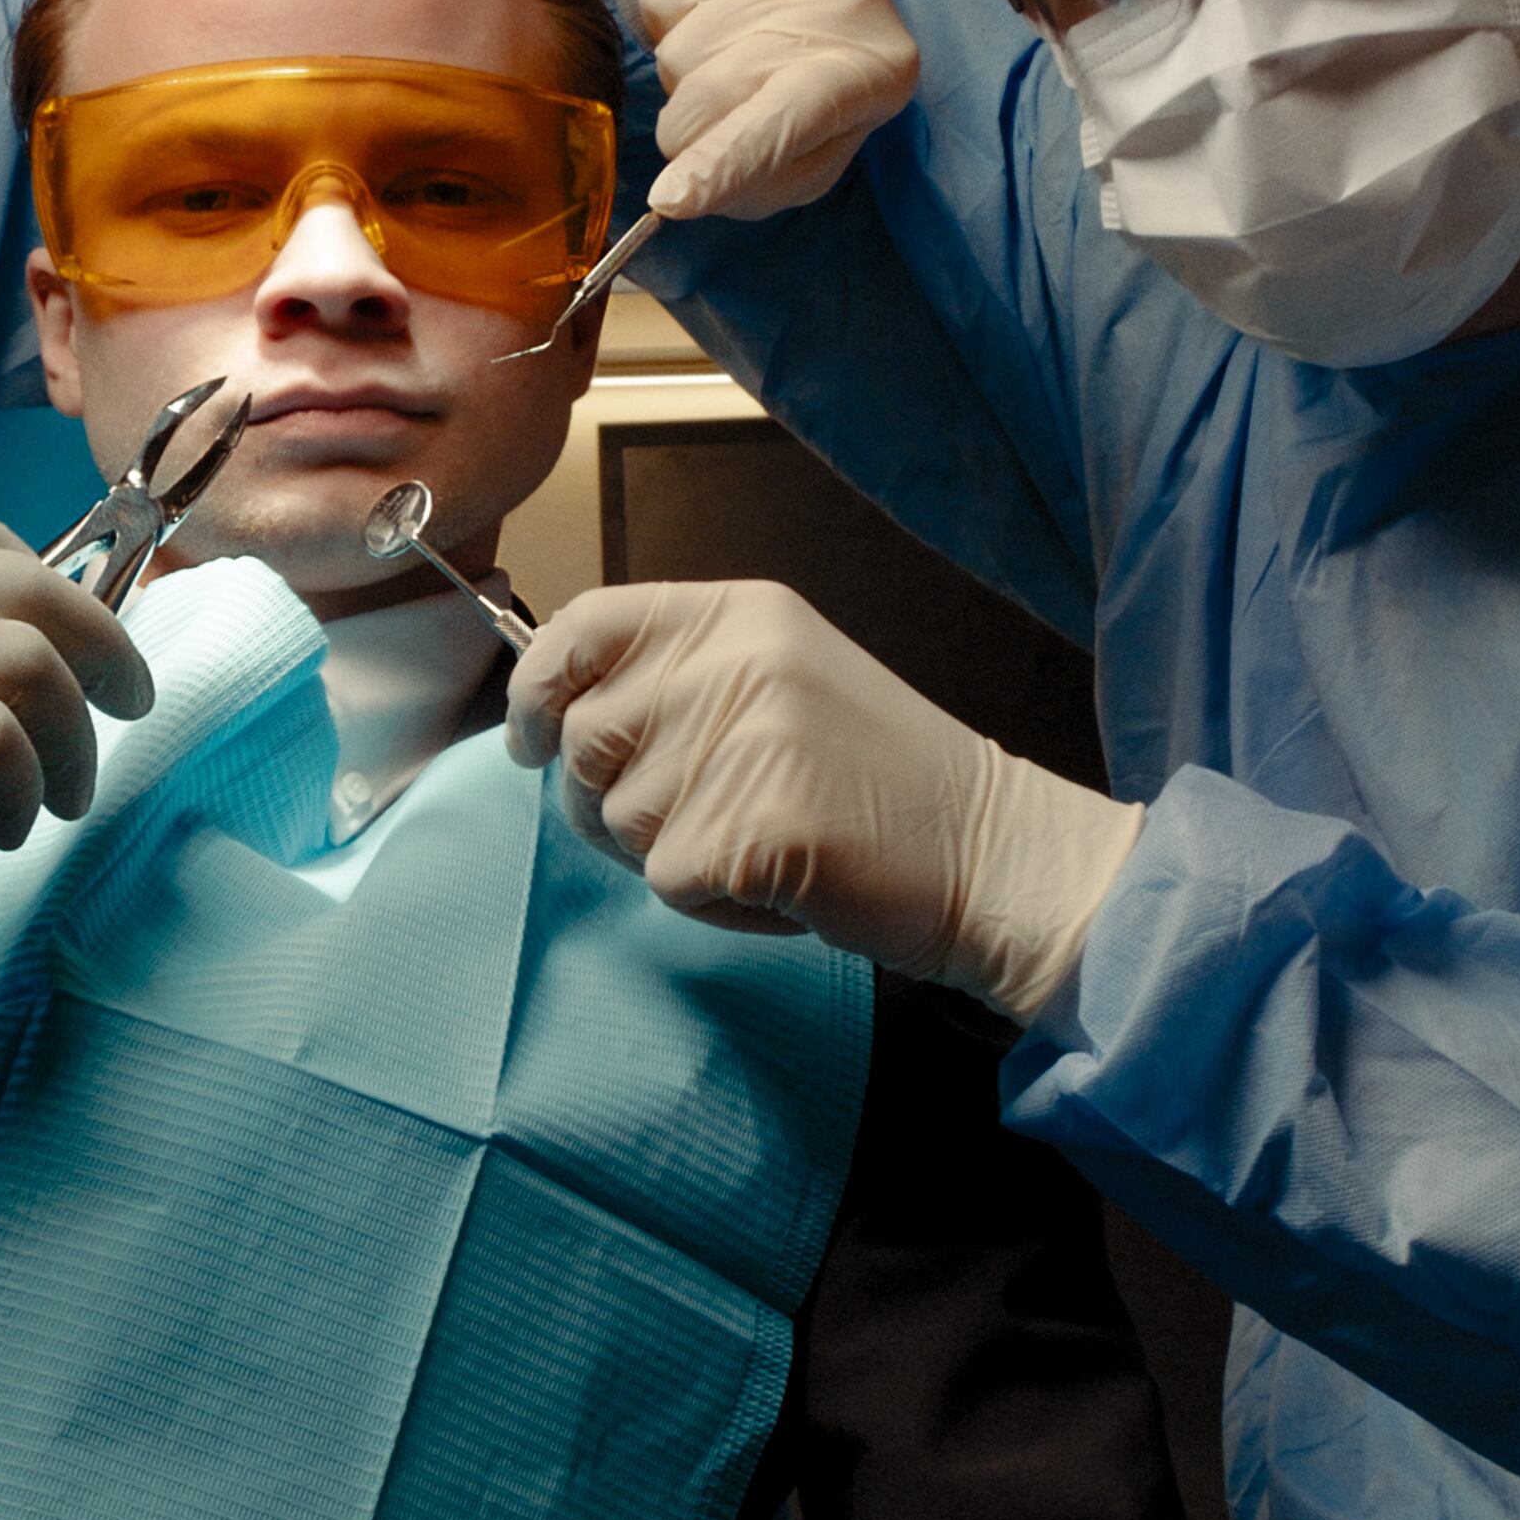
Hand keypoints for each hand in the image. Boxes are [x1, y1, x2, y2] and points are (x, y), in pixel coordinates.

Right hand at [0, 499, 153, 965]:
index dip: (46, 581)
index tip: (78, 641)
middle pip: (23, 582)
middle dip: (103, 645)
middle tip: (129, 708)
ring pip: (32, 659)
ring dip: (71, 738)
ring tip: (56, 799)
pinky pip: (3, 742)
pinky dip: (28, 790)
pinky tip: (5, 828)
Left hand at [509, 582, 1137, 1021]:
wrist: (993, 849)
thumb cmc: (880, 782)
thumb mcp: (781, 683)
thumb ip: (679, 679)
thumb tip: (552, 718)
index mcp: (739, 616)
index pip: (585, 624)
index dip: (535, 685)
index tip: (527, 736)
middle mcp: (735, 665)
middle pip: (585, 739)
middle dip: (610, 798)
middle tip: (695, 819)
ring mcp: (744, 744)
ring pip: (621, 821)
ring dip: (674, 854)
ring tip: (764, 840)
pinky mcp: (754, 830)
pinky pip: (668, 882)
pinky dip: (713, 902)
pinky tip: (782, 881)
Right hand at [628, 0, 922, 223]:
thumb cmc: (818, 87)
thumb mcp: (815, 155)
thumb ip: (759, 182)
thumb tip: (684, 192)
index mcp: (871, 73)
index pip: (788, 120)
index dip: (726, 160)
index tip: (672, 199)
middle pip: (713, 89)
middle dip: (690, 129)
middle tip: (712, 123)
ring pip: (679, 49)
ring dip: (687, 71)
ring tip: (730, 51)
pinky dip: (673, 20)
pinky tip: (714, 9)